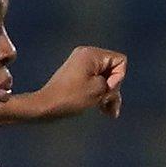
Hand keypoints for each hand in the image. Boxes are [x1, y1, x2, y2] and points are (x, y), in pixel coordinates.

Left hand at [7, 46, 127, 123]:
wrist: (45, 106)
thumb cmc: (71, 98)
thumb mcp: (98, 91)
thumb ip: (112, 85)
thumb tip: (111, 86)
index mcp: (92, 54)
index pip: (120, 61)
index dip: (118, 78)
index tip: (106, 90)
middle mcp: (86, 55)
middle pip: (112, 69)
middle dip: (113, 89)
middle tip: (108, 106)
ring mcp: (80, 64)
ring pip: (104, 78)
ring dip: (108, 95)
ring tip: (109, 113)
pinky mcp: (76, 75)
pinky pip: (94, 81)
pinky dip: (99, 94)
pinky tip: (103, 110)